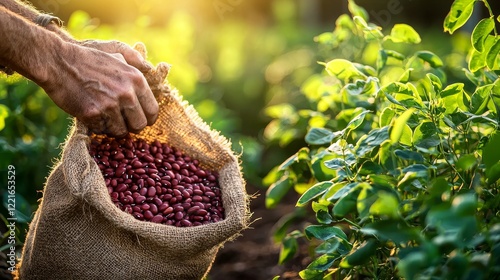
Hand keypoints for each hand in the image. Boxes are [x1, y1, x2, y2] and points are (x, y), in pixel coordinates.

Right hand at [40, 41, 158, 136]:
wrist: (58, 62)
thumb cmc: (88, 59)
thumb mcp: (116, 55)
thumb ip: (135, 62)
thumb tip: (151, 68)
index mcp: (136, 79)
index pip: (153, 111)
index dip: (147, 118)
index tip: (139, 119)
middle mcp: (127, 93)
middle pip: (140, 125)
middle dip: (132, 127)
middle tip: (122, 123)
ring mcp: (110, 105)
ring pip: (122, 132)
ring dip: (114, 128)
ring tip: (105, 118)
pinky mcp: (93, 114)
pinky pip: (103, 131)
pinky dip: (99, 127)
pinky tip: (93, 116)